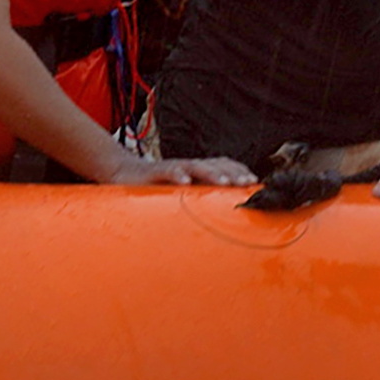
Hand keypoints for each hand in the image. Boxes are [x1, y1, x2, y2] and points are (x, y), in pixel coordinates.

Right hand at [106, 154, 256, 185]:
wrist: (124, 172)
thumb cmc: (157, 186)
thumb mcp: (182, 193)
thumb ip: (199, 198)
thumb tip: (222, 214)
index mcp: (197, 170)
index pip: (223, 165)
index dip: (239, 172)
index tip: (255, 183)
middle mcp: (188, 166)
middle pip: (215, 165)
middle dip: (233, 173)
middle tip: (248, 184)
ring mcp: (173, 167)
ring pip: (196, 167)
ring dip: (212, 174)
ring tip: (226, 183)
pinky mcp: (154, 172)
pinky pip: (167, 171)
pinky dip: (177, 175)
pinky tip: (185, 182)